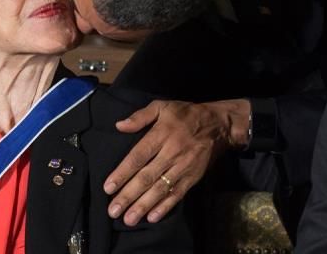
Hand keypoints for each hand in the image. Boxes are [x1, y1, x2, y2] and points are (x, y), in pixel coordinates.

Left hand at [104, 98, 250, 225]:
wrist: (218, 124)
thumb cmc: (184, 114)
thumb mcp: (162, 106)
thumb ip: (140, 117)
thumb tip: (119, 125)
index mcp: (161, 135)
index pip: (138, 157)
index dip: (123, 173)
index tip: (108, 187)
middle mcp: (171, 153)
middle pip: (147, 177)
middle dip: (128, 195)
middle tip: (113, 211)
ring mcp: (183, 167)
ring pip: (160, 189)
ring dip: (143, 205)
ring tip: (128, 219)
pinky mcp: (193, 177)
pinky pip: (177, 194)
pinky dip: (165, 207)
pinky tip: (152, 218)